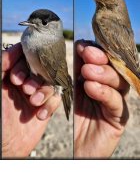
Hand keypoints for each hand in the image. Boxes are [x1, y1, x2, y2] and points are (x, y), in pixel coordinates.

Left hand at [2, 43, 60, 157]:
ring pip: (51, 82)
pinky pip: (57, 99)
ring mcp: (39, 93)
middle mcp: (28, 82)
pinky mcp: (48, 105)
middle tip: (25, 89)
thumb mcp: (0, 87)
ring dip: (43, 91)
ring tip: (33, 102)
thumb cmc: (1, 114)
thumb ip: (4, 65)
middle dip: (34, 79)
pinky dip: (50, 105)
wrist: (9, 141)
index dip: (23, 64)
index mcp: (16, 74)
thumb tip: (17, 47)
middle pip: (41, 69)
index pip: (26, 59)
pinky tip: (39, 114)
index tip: (16, 78)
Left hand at [74, 40, 129, 157]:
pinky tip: (91, 87)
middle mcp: (112, 88)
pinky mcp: (119, 117)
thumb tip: (80, 46)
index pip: (104, 60)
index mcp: (101, 79)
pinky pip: (116, 103)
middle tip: (87, 54)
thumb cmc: (75, 116)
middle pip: (114, 68)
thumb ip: (77, 71)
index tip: (82, 46)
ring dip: (103, 74)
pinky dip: (104, 93)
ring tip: (87, 71)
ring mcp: (117, 101)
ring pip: (119, 83)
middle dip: (100, 58)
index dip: (96, 51)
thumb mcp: (73, 90)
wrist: (79, 145)